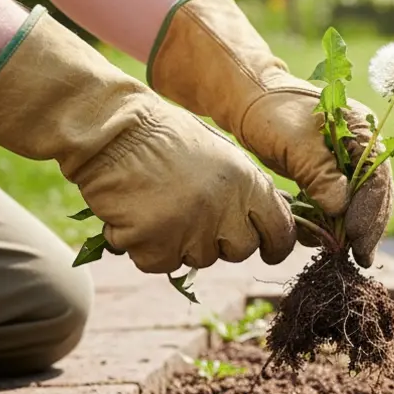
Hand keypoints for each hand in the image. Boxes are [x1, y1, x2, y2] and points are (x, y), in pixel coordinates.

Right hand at [82, 106, 296, 273]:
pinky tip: (136, 218)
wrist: (112, 129)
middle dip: (223, 242)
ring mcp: (191, 229)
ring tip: (160, 206)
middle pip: (240, 251)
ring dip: (181, 243)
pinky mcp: (155, 243)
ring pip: (198, 259)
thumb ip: (248, 188)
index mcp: (248, 183)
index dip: (277, 245)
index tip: (270, 251)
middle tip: (196, 218)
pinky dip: (146, 249)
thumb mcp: (223, 154)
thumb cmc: (166, 137)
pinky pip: (159, 264)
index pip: (280, 230)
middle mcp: (226, 209)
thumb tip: (274, 216)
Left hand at [236, 86, 393, 267]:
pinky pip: (343, 203)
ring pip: (362, 202)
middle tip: (361, 257)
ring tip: (348, 256)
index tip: (356, 236)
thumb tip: (340, 208)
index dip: (369, 209)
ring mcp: (350, 162)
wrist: (251, 102)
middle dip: (369, 226)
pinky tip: (328, 242)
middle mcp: (364, 147)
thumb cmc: (271, 114)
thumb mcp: (294, 141)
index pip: (377, 176)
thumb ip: (319, 173)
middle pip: (377, 193)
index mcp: (363, 130)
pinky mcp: (333, 174)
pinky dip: (337, 223)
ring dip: (355, 230)